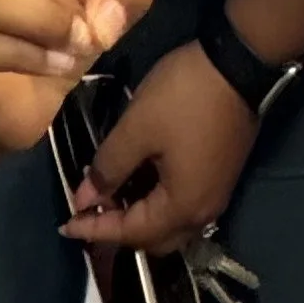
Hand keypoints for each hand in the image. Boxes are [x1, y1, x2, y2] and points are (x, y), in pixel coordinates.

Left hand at [57, 39, 255, 255]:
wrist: (238, 63)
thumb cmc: (184, 98)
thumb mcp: (136, 129)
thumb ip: (108, 168)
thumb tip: (85, 199)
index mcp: (182, 208)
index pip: (131, 233)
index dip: (94, 229)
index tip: (64, 226)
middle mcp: (203, 213)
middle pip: (154, 239)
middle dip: (119, 230)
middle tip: (90, 210)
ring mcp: (216, 195)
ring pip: (170, 224)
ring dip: (139, 216)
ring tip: (109, 195)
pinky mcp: (220, 177)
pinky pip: (183, 206)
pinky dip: (156, 203)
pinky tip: (138, 180)